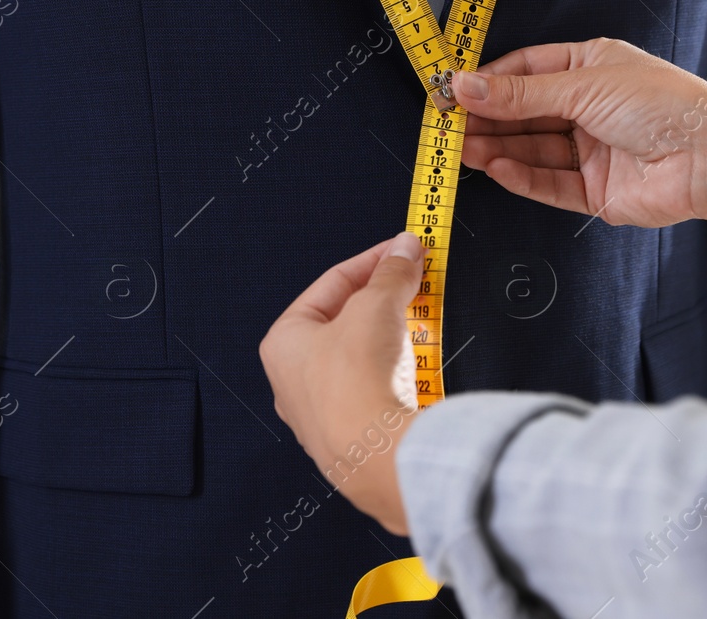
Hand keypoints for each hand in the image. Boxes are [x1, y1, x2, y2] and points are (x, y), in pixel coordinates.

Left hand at [259, 232, 424, 535]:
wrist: (381, 456)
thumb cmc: (356, 382)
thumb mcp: (376, 306)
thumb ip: (392, 274)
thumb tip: (406, 250)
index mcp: (283, 342)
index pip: (332, 284)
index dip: (373, 261)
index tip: (404, 250)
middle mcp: (294, 381)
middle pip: (346, 322)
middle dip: (384, 299)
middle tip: (415, 280)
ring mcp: (322, 416)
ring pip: (361, 359)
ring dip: (393, 336)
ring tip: (422, 320)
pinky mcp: (354, 440)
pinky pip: (376, 393)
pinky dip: (397, 372)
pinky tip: (417, 368)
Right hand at [454, 39, 706, 242]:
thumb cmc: (665, 106)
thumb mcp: (582, 86)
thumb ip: (519, 93)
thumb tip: (465, 85)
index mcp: (591, 67)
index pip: (525, 70)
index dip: (488, 81)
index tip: (452, 91)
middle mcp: (590, 107)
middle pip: (524, 113)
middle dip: (486, 119)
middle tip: (446, 126)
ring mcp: (592, 150)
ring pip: (532, 149)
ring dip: (496, 148)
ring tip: (461, 149)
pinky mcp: (596, 191)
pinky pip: (549, 184)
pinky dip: (521, 177)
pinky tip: (496, 168)